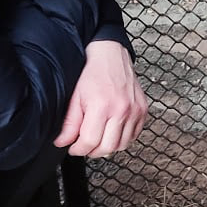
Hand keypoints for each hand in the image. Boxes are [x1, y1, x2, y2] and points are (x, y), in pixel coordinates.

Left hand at [54, 41, 147, 156]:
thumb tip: (63, 142)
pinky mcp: (143, 110)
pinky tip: (113, 131)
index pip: (90, 142)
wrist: (110, 54)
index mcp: (102, 106)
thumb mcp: (75, 97)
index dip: (78, 149)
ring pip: (122, 145)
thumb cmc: (92, 72)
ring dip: (108, 146)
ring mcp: (135, 111)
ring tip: (99, 138)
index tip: (74, 148)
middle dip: (92, 151)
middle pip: (107, 147)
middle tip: (85, 145)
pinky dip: (123, 138)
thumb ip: (69, 123)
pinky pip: (134, 135)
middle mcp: (121, 109)